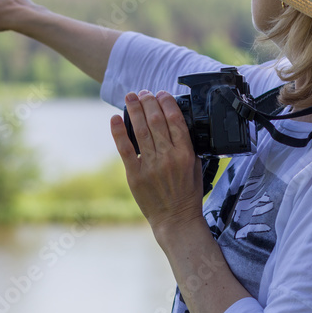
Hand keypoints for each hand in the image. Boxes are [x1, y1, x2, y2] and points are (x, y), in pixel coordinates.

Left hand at [110, 90, 204, 238]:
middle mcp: (168, 157)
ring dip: (134, 110)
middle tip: (143, 92)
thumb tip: (177, 124)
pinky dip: (118, 132)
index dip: (167, 103)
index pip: (175, 120)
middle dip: (149, 102)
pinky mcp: (135, 175)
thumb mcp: (197, 167)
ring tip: (130, 97)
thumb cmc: (188, 194)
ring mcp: (150, 166)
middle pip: (156, 121)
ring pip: (141, 131)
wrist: (176, 219)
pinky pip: (125, 149)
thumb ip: (188, 146)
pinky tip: (114, 118)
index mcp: (186, 154)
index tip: (161, 94)